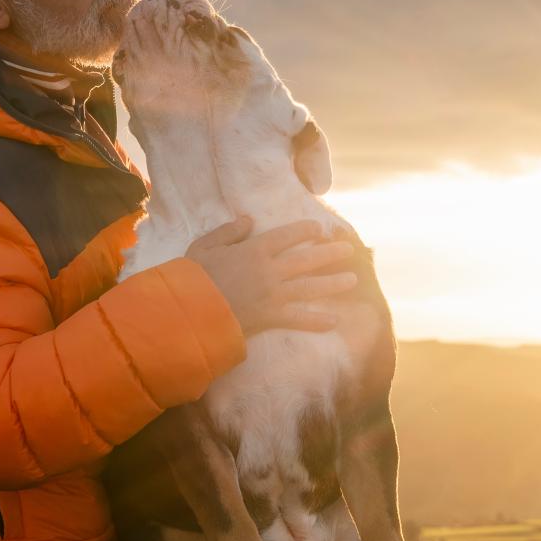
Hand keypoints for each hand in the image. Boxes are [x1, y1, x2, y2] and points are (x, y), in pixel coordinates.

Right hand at [185, 216, 356, 334]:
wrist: (189, 311)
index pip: (287, 235)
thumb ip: (228, 231)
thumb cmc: (192, 276)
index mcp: (254, 249)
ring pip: (310, 287)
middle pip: (307, 260)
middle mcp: (270, 270)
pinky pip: (299, 318)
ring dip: (333, 284)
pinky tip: (334, 321)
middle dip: (330, 254)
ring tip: (352, 280)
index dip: (305, 231)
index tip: (319, 229)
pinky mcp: (270, 317)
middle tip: (349, 250)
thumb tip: (249, 220)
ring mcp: (273, 294)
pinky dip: (317, 320)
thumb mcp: (204, 245)